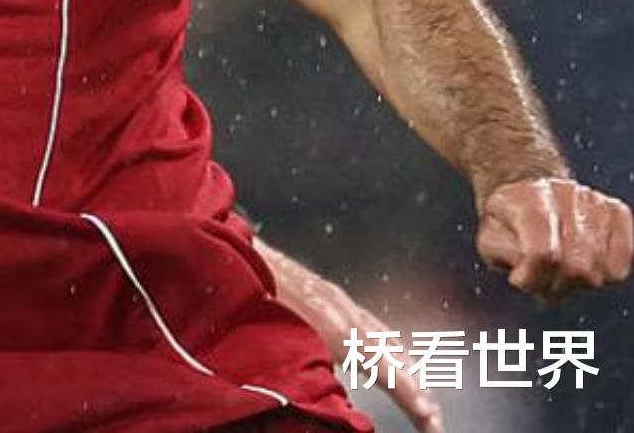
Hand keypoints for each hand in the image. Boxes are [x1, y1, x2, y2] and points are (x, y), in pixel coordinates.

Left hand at [259, 241, 442, 432]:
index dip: (406, 390)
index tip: (428, 415)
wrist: (224, 243)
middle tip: (433, 421)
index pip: (381, 362)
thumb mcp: (270, 333)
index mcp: (329, 320)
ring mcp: (335, 297)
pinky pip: (369, 325)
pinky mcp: (327, 293)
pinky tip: (393, 362)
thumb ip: (305, 366)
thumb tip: (328, 397)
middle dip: (417, 387)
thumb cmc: (240, 288)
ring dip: (407, 370)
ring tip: (424, 402)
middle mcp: (340, 307)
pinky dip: (390, 350)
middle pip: (390, 351)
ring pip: (383, 337)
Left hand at [475, 176, 633, 303]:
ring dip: (579, 283)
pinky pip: (623, 261)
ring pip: (602, 269)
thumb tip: (527, 274)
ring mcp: (595, 202)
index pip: (543, 254)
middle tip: (542, 282)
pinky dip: (605, 272)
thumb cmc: (508, 220)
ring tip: (560, 272)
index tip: (520, 279)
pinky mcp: (618, 212)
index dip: (533, 278)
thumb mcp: (488, 237)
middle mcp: (566, 195)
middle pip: (577, 267)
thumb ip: (502, 256)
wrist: (526, 187)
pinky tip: (584, 264)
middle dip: (556, 285)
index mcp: (528, 200)